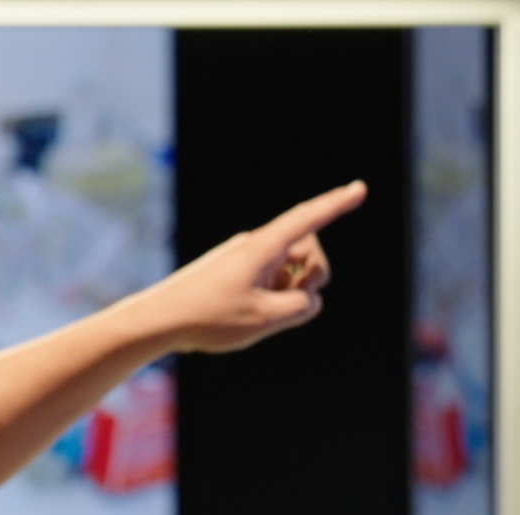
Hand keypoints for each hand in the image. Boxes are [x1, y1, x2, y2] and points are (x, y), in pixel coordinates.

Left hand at [138, 181, 366, 353]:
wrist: (159, 320)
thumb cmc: (208, 318)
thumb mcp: (266, 319)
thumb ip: (302, 306)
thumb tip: (308, 300)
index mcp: (263, 247)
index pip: (308, 219)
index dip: (337, 205)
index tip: (359, 189)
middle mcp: (255, 245)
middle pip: (308, 251)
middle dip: (312, 277)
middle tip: (292, 304)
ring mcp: (244, 258)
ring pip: (289, 271)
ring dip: (288, 293)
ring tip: (258, 313)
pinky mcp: (235, 272)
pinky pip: (269, 280)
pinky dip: (270, 297)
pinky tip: (245, 315)